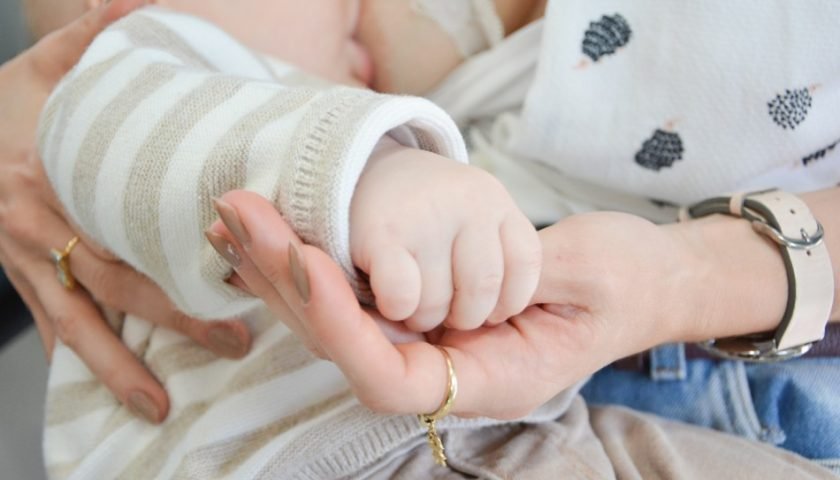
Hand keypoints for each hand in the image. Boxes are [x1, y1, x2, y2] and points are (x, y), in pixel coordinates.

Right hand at [0, 0, 250, 423]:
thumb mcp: (42, 67)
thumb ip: (89, 38)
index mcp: (53, 180)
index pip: (128, 226)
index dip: (179, 255)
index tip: (237, 272)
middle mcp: (37, 230)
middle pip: (117, 286)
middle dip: (176, 319)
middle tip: (234, 342)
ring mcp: (22, 262)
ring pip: (76, 325)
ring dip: (119, 368)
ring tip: (160, 407)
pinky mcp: (15, 280)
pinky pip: (46, 326)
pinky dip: (76, 361)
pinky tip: (110, 396)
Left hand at [211, 197, 700, 418]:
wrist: (647, 281)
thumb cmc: (630, 283)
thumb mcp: (592, 276)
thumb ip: (527, 277)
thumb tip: (445, 272)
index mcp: (494, 378)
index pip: (394, 378)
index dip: (344, 327)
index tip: (310, 260)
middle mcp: (453, 369)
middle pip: (348, 346)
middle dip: (289, 282)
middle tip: (239, 216)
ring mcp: (435, 340)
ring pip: (340, 322)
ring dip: (283, 270)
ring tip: (236, 214)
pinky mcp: (427, 311)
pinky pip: (358, 296)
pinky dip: (313, 263)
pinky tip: (274, 229)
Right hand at [350, 139, 540, 331]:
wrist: (356, 173)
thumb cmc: (423, 219)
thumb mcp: (471, 223)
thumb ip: (497, 259)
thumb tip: (515, 316)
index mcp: (495, 202)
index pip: (527, 265)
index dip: (509, 300)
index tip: (487, 309)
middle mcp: (466, 202)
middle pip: (484, 291)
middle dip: (463, 317)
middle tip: (444, 313)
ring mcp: (424, 215)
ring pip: (439, 301)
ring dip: (424, 317)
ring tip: (413, 304)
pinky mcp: (381, 232)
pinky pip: (403, 295)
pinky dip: (398, 309)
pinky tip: (390, 300)